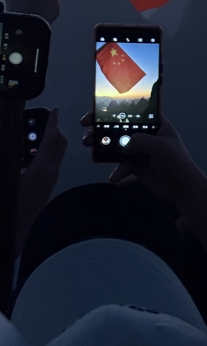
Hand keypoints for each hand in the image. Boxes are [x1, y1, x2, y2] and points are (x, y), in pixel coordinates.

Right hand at [17, 108, 67, 252]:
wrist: (20, 235)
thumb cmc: (12, 208)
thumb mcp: (8, 179)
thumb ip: (10, 162)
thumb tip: (9, 149)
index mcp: (40, 169)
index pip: (50, 140)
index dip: (52, 123)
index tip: (54, 109)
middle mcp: (50, 172)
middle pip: (59, 143)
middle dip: (53, 129)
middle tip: (41, 121)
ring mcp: (51, 179)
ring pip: (57, 153)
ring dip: (50, 141)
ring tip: (32, 137)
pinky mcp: (49, 185)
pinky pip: (52, 162)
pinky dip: (46, 152)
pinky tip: (29, 156)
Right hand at [82, 111, 206, 256]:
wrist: (181, 188)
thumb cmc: (177, 162)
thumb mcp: (161, 147)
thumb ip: (141, 141)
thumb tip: (124, 144)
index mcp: (156, 123)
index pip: (134, 109)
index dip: (117, 106)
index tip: (98, 107)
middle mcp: (146, 133)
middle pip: (120, 126)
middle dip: (102, 125)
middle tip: (86, 127)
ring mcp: (139, 148)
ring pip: (116, 144)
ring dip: (102, 145)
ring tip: (89, 145)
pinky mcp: (135, 164)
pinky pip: (120, 164)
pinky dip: (116, 170)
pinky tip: (115, 177)